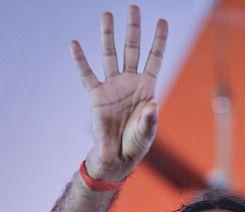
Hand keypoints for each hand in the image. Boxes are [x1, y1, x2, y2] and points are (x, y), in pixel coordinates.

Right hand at [70, 5, 167, 181]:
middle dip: (133, 29)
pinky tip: (74, 44)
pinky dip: (80, 60)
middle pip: (132, 50)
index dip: (159, 41)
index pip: (154, 59)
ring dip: (108, 36)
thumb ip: (150, 120)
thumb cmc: (135, 143)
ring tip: (106, 15)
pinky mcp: (97, 96)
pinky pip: (87, 75)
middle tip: (133, 7)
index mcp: (146, 88)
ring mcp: (112, 87)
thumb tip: (152, 107)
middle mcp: (129, 82)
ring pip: (110, 55)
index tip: (162, 21)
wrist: (117, 156)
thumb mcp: (146, 132)